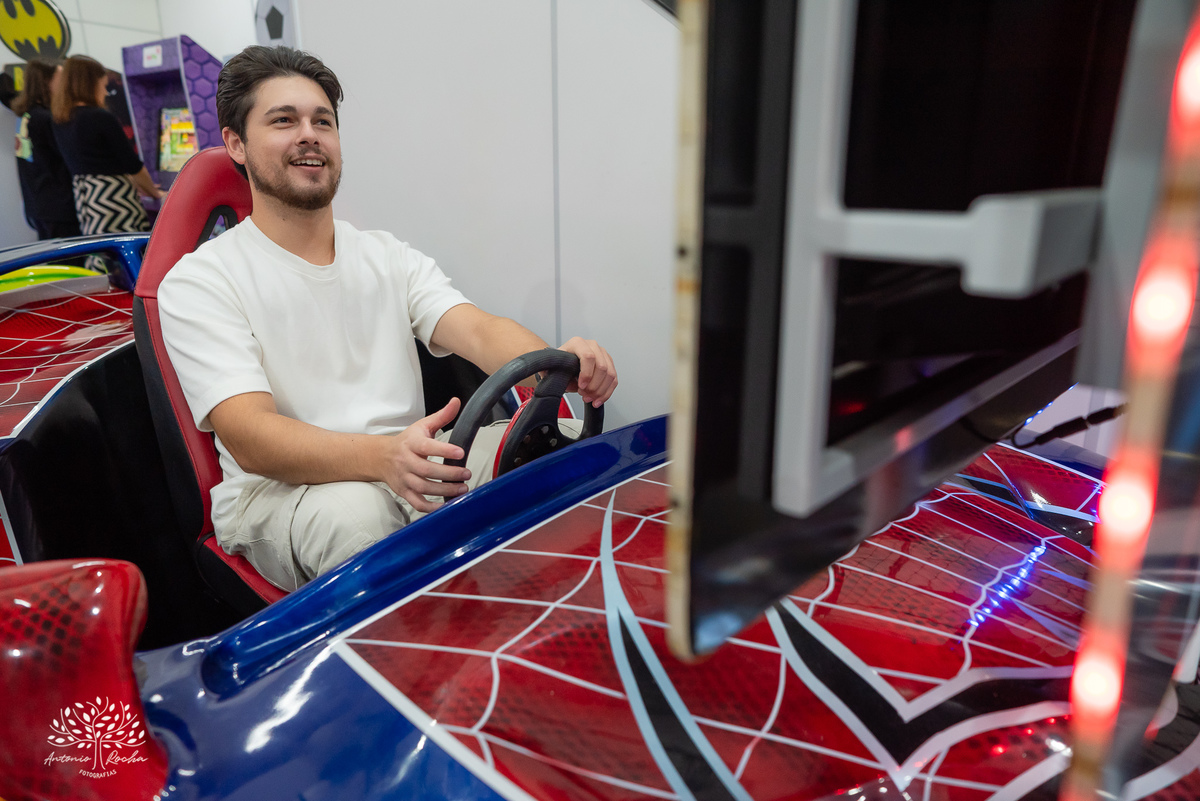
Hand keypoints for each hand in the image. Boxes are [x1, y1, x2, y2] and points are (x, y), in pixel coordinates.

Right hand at [379, 398, 471, 512]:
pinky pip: (417, 503)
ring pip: (423, 488)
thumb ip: (441, 416)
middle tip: (467, 474)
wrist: (381, 457)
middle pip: (426, 470)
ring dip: (444, 490)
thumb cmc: (407, 441)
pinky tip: (447, 505)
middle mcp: (406, 462)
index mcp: (412, 443)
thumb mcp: (422, 426)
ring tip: (463, 488)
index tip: (461, 452)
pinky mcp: (404, 492)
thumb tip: (456, 401)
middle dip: (448, 474)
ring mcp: (404, 479)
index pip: (427, 446)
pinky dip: (431, 507)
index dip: (443, 450)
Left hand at [558, 337, 616, 406]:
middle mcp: (593, 346)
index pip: (588, 356)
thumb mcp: (552, 369)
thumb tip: (569, 383)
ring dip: (600, 391)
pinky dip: (606, 393)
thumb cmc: (558, 365)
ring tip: (589, 398)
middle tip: (584, 395)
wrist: (563, 365)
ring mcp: (603, 354)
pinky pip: (613, 380)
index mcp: (578, 343)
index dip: (587, 374)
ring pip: (610, 374)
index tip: (581, 386)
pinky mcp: (609, 364)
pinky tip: (597, 400)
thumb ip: (556, 375)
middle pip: (602, 367)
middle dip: (594, 386)